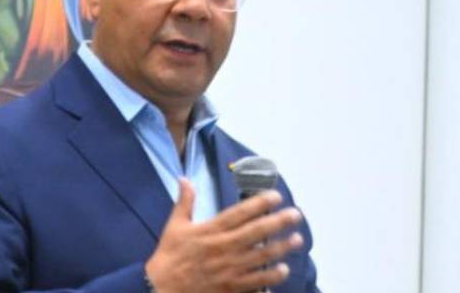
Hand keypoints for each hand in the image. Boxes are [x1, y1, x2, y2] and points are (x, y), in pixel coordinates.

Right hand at [145, 179, 304, 292]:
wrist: (162, 288)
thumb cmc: (170, 255)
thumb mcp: (174, 225)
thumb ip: (184, 202)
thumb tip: (184, 178)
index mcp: (211, 230)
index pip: (239, 213)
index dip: (259, 203)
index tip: (276, 195)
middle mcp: (224, 247)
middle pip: (256, 232)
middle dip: (278, 222)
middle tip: (296, 215)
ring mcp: (229, 268)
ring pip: (261, 256)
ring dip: (281, 247)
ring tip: (297, 239)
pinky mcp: (231, 287)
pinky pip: (256, 281)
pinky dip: (271, 276)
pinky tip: (283, 270)